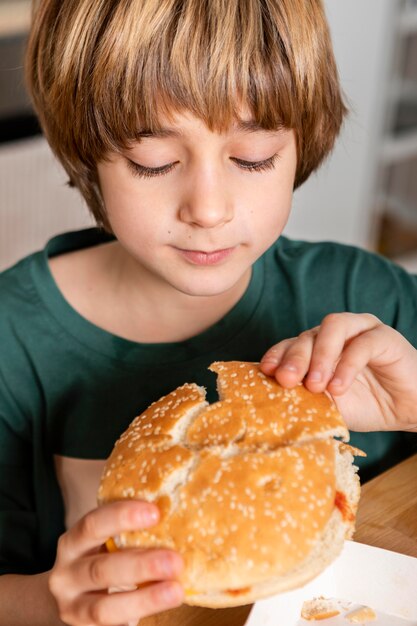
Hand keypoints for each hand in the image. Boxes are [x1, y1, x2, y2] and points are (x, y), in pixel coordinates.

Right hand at [48, 501, 183, 625]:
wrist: (72, 596)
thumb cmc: (101, 558)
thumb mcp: (105, 541)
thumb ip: (131, 532)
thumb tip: (180, 513)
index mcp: (73, 543)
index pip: (93, 524)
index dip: (122, 516)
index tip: (156, 512)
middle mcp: (66, 574)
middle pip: (101, 569)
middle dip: (140, 565)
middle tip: (175, 561)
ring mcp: (72, 607)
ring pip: (104, 608)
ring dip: (144, 600)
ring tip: (176, 592)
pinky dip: (135, 621)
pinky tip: (158, 613)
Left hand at [260, 313, 416, 432]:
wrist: (409, 411)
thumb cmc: (366, 406)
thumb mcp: (329, 405)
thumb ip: (306, 397)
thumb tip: (272, 400)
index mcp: (317, 347)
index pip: (290, 344)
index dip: (277, 355)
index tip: (266, 372)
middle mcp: (335, 334)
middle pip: (308, 334)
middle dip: (294, 357)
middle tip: (288, 381)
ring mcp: (360, 330)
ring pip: (333, 326)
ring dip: (320, 356)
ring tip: (316, 385)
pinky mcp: (384, 336)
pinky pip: (362, 343)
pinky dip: (347, 365)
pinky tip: (339, 387)